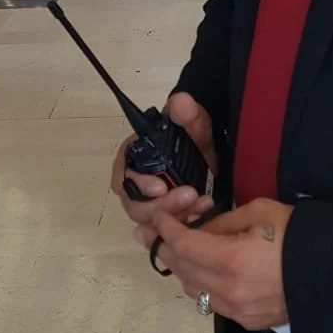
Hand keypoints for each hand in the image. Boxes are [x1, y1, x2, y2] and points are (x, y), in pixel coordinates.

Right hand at [111, 91, 216, 231]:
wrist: (210, 157)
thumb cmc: (194, 138)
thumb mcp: (195, 124)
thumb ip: (187, 113)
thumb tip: (180, 102)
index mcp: (134, 160)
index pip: (122, 176)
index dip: (138, 184)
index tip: (160, 187)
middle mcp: (136, 185)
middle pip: (134, 205)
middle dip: (161, 205)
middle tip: (189, 195)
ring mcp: (150, 205)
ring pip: (149, 221)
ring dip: (174, 216)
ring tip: (201, 203)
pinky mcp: (165, 220)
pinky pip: (164, 230)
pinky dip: (181, 226)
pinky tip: (201, 215)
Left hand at [138, 197, 292, 329]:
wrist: (330, 272)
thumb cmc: (295, 235)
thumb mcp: (259, 212)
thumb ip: (222, 221)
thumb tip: (200, 227)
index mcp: (229, 260)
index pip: (182, 244)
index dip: (166, 228)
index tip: (158, 216)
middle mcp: (226, 291)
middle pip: (181, 269)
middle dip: (164, 247)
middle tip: (149, 232)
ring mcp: (235, 310)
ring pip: (192, 289)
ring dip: (180, 267)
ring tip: (175, 249)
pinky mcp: (246, 321)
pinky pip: (210, 302)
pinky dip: (199, 284)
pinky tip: (202, 270)